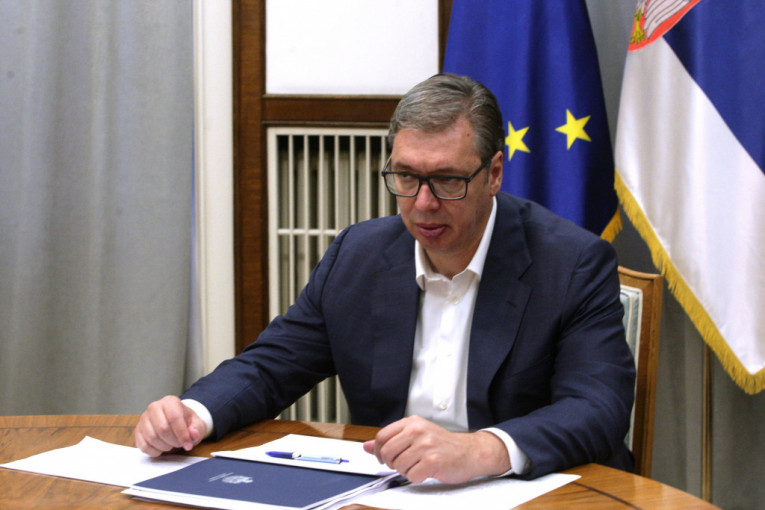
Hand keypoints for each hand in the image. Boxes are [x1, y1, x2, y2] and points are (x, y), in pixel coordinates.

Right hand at [134, 396, 206, 456]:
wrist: (176, 421)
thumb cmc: (186, 422)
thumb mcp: (197, 423)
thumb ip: (197, 429)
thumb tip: (193, 434)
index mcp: (170, 401)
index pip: (174, 418)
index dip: (182, 434)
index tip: (188, 445)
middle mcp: (154, 407)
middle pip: (162, 429)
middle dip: (173, 441)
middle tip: (179, 444)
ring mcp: (144, 419)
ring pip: (152, 438)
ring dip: (164, 447)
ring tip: (171, 445)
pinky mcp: (137, 430)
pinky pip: (143, 446)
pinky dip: (154, 451)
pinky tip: (162, 448)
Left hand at [362, 416, 509, 483]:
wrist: (470, 451)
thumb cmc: (443, 445)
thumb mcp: (416, 436)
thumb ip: (391, 440)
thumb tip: (366, 446)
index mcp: (411, 422)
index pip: (382, 436)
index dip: (379, 451)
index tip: (384, 458)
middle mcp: (417, 430)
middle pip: (387, 452)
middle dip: (392, 463)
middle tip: (404, 464)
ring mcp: (425, 445)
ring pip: (398, 465)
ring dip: (406, 471)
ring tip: (418, 466)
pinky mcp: (432, 460)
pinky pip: (411, 476)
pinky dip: (417, 478)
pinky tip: (426, 471)